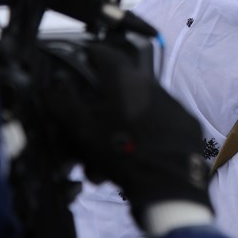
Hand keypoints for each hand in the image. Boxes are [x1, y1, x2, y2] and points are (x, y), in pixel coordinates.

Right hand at [42, 41, 210, 228]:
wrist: (169, 183)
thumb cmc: (122, 152)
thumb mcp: (84, 131)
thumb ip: (65, 106)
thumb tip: (50, 88)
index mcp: (127, 80)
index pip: (105, 54)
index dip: (90, 55)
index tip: (82, 61)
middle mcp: (153, 84)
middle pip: (121, 87)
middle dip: (103, 107)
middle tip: (91, 132)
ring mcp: (174, 103)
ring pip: (139, 108)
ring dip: (123, 126)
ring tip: (109, 156)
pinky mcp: (187, 122)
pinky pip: (161, 122)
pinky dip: (147, 134)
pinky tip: (137, 154)